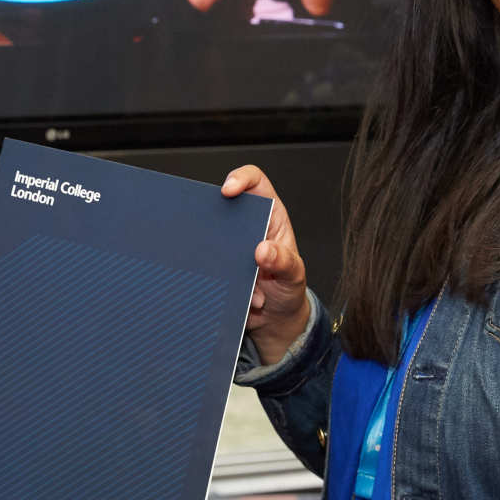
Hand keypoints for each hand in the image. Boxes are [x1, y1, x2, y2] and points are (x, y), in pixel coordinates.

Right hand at [222, 164, 310, 362]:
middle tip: (223, 246)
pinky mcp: (216, 267)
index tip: (228, 191)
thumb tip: (263, 249)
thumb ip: (284, 262)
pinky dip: (219, 283)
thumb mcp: (294, 276)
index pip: (254, 182)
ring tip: (249, 285)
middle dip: (217, 223)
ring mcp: (229, 247)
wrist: (276, 320)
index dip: (240, 178)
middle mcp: (248, 227)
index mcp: (270, 217)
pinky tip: (245, 299)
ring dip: (221, 262)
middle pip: (223, 207)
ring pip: (209, 238)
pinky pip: (205, 267)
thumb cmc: (289, 290)